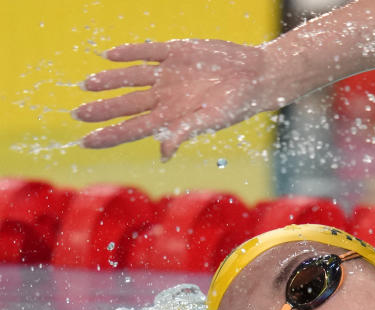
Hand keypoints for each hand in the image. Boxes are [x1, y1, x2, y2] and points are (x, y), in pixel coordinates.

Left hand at [74, 39, 282, 159]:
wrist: (257, 76)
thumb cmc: (239, 104)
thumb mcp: (213, 120)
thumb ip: (186, 131)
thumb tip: (164, 152)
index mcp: (173, 117)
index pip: (134, 129)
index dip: (110, 135)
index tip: (87, 141)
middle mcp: (167, 97)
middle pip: (128, 105)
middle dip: (103, 110)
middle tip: (77, 115)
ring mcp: (170, 75)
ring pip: (132, 78)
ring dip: (110, 81)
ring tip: (88, 85)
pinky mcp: (177, 53)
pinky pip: (147, 53)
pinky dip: (129, 53)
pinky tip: (109, 55)